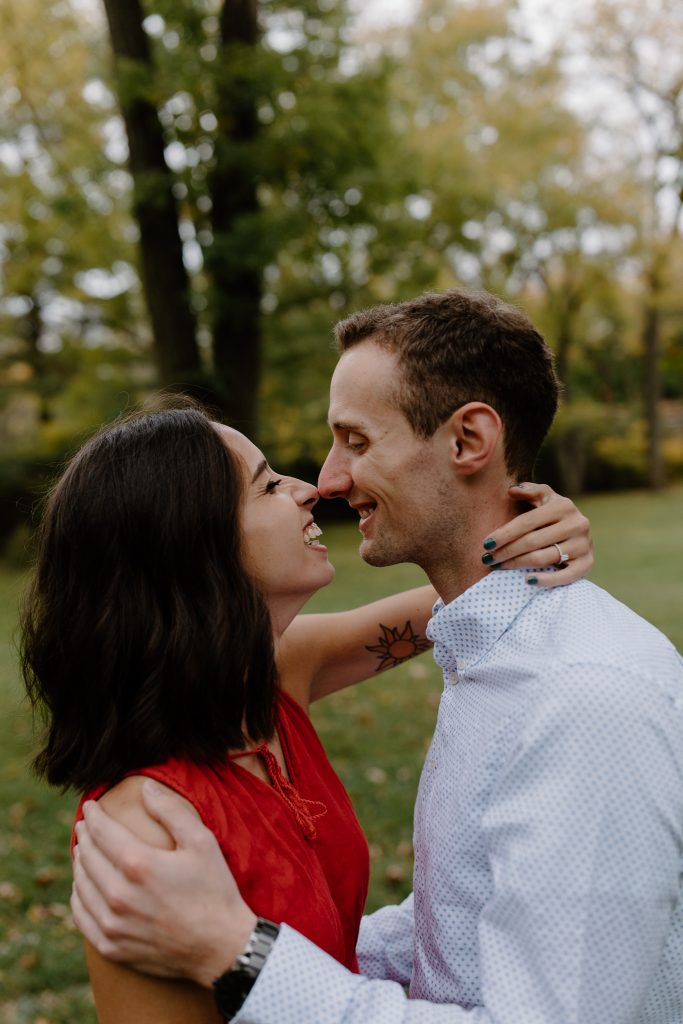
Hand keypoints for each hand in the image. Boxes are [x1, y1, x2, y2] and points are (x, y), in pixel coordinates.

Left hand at [71, 779, 256, 986]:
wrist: (222, 946)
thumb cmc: (214, 890)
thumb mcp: (201, 842)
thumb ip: (170, 811)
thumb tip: (145, 787)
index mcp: (139, 865)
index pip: (102, 832)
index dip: (93, 815)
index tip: (89, 806)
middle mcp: (119, 895)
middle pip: (87, 857)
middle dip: (85, 836)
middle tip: (85, 825)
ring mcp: (113, 924)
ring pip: (81, 885)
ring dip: (79, 864)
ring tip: (83, 851)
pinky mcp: (112, 947)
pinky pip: (82, 917)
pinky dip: (78, 897)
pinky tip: (83, 887)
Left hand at [481, 483, 592, 586]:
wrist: (579, 532)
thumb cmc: (553, 515)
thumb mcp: (545, 498)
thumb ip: (530, 491)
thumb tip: (512, 490)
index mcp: (564, 506)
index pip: (528, 522)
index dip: (505, 533)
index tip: (486, 544)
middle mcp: (577, 524)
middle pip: (533, 541)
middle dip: (507, 551)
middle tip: (488, 559)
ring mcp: (583, 545)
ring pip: (544, 558)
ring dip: (518, 564)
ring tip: (499, 566)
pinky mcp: (588, 563)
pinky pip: (566, 576)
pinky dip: (546, 580)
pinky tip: (528, 580)